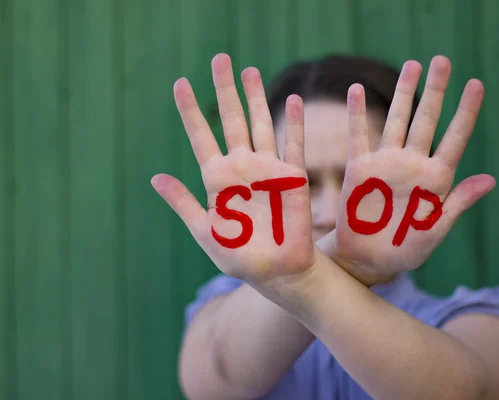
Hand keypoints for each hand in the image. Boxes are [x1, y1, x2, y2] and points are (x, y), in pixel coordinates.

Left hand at [151, 54, 314, 289]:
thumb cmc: (241, 257)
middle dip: (225, 90)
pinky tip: (291, 100)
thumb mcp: (205, 231)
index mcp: (217, 179)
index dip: (191, 110)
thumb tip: (156, 176)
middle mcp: (242, 168)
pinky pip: (293, 146)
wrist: (278, 272)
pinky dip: (292, 124)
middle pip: (232, 120)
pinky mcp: (293, 178)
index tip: (181, 84)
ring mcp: (268, 170)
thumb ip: (184, 203)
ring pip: (260, 124)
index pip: (202, 136)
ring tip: (249, 71)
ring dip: (256, 98)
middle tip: (219, 59)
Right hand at [331, 56, 495, 285]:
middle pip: (426, 120)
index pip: (455, 138)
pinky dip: (356, 114)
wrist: (368, 260)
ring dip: (403, 93)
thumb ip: (458, 202)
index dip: (466, 112)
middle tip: (442, 60)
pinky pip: (358, 136)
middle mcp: (413, 164)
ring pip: (396, 120)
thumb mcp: (435, 229)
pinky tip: (355, 89)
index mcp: (436, 178)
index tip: (475, 84)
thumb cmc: (405, 250)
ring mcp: (386, 163)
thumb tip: (491, 179)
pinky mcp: (360, 169)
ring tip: (413, 65)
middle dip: (435, 91)